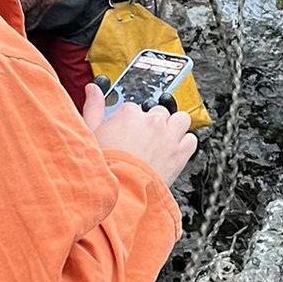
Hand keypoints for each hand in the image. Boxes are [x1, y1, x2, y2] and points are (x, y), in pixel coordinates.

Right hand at [82, 82, 197, 183]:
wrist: (120, 193)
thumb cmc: (104, 167)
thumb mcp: (91, 133)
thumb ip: (94, 107)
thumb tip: (93, 88)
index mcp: (129, 114)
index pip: (134, 108)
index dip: (131, 122)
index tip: (128, 132)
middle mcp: (151, 121)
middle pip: (158, 112)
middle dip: (153, 124)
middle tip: (145, 139)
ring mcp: (168, 135)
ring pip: (180, 120)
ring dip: (174, 128)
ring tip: (163, 141)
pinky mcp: (180, 152)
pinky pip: (191, 139)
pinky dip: (185, 144)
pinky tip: (174, 151)